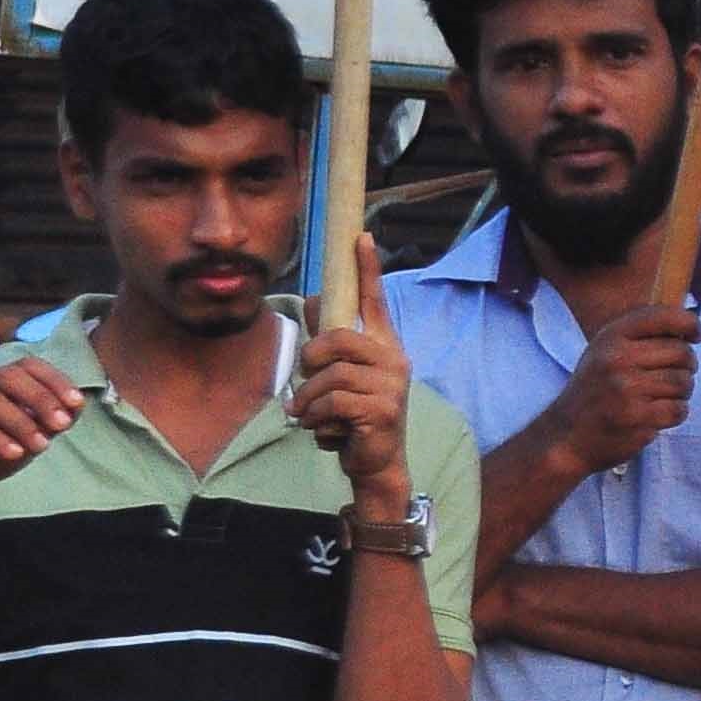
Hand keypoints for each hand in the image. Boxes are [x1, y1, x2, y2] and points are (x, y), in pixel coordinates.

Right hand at [0, 358, 82, 514]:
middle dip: (41, 399)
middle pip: (8, 376)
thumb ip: (54, 420)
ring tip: (42, 447)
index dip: (55, 380)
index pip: (27, 365)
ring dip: (21, 423)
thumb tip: (78, 406)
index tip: (77, 404)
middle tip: (62, 426)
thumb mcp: (34, 435)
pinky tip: (15, 454)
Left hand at [292, 237, 418, 508]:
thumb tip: (314, 299)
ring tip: (312, 415)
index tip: (360, 236)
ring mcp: (391, 386)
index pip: (373, 301)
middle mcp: (393, 360)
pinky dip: (316, 417)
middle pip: (338, 338)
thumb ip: (328, 342)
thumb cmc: (356, 417)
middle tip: (307, 383)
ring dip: (309, 399)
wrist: (376, 465)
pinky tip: (323, 430)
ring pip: (330, 375)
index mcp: (383, 347)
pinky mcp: (383, 411)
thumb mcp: (338, 376)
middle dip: (311, 361)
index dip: (366, 269)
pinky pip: (333, 402)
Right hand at [541, 295, 699, 476]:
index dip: (689, 323)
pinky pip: (679, 409)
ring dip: (682, 393)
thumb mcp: (604, 352)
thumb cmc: (594, 392)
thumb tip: (689, 327)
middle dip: (687, 366)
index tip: (696, 335)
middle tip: (674, 375)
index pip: (663, 317)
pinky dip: (675, 413)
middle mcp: (618, 358)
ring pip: (684, 383)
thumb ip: (640, 337)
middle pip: (682, 353)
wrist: (566, 436)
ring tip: (661, 396)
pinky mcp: (637, 417)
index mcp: (611, 336)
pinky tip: (657, 414)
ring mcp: (627, 388)